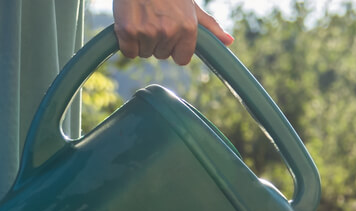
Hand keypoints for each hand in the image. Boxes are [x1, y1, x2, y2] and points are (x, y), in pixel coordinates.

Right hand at [112, 0, 233, 65]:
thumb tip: (229, 41)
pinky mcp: (128, 31)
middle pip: (161, 55)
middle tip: (153, 17)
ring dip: (141, 40)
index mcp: (188, 28)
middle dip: (157, 40)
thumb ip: (209, 26)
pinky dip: (126, 41)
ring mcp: (148, 32)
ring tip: (142, 17)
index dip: (173, 47)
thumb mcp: (191, 5)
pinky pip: (129, 52)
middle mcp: (169, 31)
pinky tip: (130, 22)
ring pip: (145, 53)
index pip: (182, 59)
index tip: (169, 31)